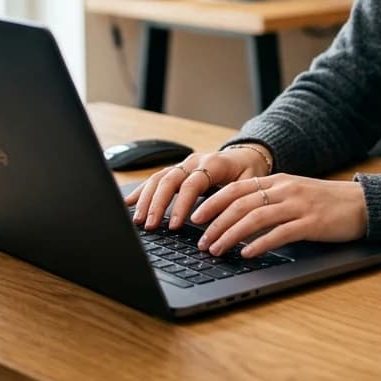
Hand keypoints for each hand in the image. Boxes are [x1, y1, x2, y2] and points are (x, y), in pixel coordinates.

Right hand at [124, 145, 268, 229]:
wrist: (248, 155)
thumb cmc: (250, 172)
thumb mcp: (251, 184)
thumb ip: (237, 199)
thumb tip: (221, 223)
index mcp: (214, 163)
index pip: (192, 183)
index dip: (182, 204)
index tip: (174, 225)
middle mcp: (195, 161)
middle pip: (169, 180)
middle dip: (157, 204)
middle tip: (150, 225)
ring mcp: (183, 164)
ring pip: (159, 178)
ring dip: (146, 199)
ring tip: (138, 220)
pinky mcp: (177, 169)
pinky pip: (155, 178)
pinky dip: (142, 190)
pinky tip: (129, 202)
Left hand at [191, 175, 367, 257]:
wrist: (362, 204)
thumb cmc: (326, 202)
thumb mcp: (294, 193)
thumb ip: (269, 199)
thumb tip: (237, 216)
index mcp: (278, 180)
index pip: (237, 188)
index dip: (213, 202)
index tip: (195, 217)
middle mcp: (285, 189)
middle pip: (241, 203)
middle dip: (216, 223)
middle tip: (201, 241)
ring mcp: (298, 205)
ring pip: (255, 217)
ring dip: (231, 235)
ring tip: (216, 250)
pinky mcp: (312, 223)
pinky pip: (280, 233)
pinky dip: (260, 244)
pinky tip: (247, 253)